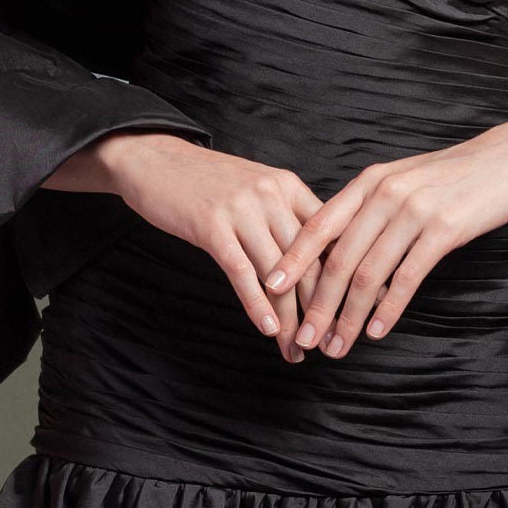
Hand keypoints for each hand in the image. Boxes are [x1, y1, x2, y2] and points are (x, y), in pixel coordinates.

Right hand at [95, 132, 323, 362]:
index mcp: (289, 186)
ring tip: (296, 349)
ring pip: (278, 274)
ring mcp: (241, 209)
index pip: (329, 237)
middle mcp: (271, 195)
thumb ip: (286, 215)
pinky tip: (268, 328)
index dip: (344, 277)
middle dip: (320, 308)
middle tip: (327, 342)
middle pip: (308, 261)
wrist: (155, 159)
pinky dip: (257, 304)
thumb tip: (319, 257)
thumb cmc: (208, 181)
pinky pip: (242, 272)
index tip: (352, 311)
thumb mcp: (257, 187)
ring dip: (290, 318)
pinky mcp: (211, 226)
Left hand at [260, 111, 507, 358]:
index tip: (270, 290)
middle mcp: (384, 194)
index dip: (292, 261)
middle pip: (338, 259)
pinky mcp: (444, 230)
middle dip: (318, 304)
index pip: (318, 226)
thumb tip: (333, 248)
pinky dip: (388, 309)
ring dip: (349, 317)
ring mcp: (413, 211)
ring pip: (369, 274)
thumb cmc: (451, 177)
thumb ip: (368, 209)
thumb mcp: (401, 181)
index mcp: (368, 182)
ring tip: (338, 346)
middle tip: (304, 338)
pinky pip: (407, 278)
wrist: (507, 159)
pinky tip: (377, 331)